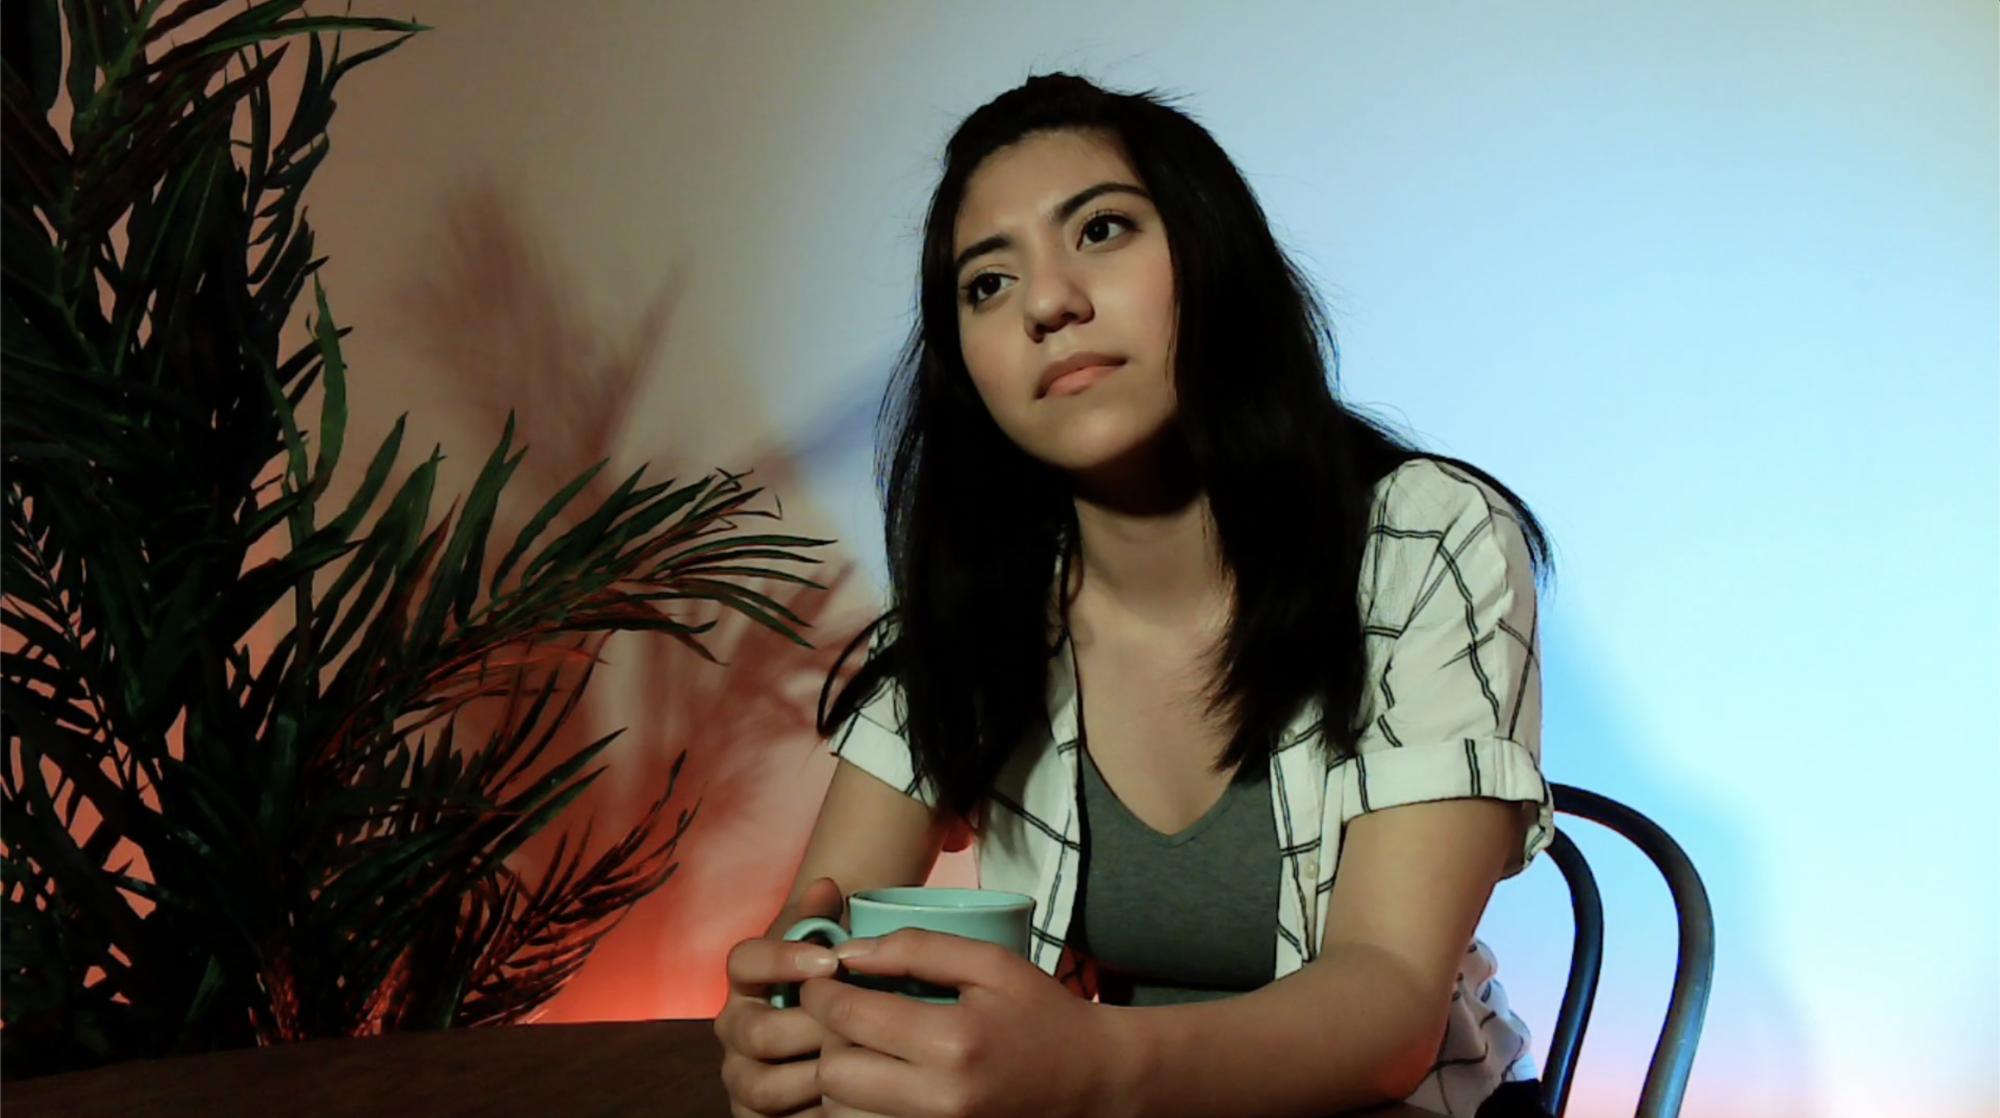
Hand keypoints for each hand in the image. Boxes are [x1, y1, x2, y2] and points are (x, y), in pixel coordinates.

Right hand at [714, 877, 847, 1116]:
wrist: (835, 1031)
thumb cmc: (837, 984)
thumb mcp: (831, 949)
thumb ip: (823, 918)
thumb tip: (826, 885)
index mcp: (746, 980)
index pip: (744, 962)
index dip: (783, 959)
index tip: (831, 959)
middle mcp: (734, 1028)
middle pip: (759, 1033)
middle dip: (812, 1028)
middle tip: (860, 1024)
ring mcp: (741, 1077)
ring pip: (763, 1085)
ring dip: (815, 1077)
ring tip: (862, 1066)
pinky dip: (814, 1115)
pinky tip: (855, 1102)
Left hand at [799, 928, 1125, 1117]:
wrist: (1092, 1082)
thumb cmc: (1042, 1015)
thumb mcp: (991, 964)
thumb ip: (919, 948)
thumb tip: (849, 952)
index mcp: (954, 1042)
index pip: (850, 1018)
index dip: (819, 993)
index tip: (820, 978)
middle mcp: (940, 1100)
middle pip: (834, 1075)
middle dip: (825, 1038)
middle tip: (839, 1013)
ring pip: (841, 1112)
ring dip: (837, 1077)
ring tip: (859, 1046)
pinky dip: (858, 1104)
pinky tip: (876, 1076)